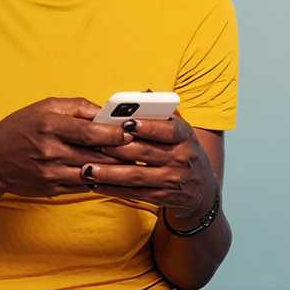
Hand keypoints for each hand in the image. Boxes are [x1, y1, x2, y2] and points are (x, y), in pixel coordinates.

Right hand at [0, 97, 131, 196]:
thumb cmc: (20, 128)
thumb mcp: (45, 108)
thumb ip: (77, 107)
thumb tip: (107, 112)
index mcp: (50, 126)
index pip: (90, 132)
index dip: (114, 134)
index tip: (132, 132)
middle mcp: (50, 151)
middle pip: (96, 155)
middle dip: (123, 153)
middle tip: (144, 149)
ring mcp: (51, 174)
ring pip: (94, 173)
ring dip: (116, 169)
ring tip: (136, 163)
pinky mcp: (52, 189)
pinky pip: (84, 186)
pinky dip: (100, 180)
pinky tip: (115, 176)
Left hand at [81, 112, 219, 227]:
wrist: (202, 190)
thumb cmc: (185, 153)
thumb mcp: (183, 132)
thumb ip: (164, 113)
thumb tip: (144, 92)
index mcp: (186, 136)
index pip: (169, 129)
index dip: (148, 126)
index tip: (126, 123)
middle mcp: (182, 158)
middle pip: (146, 152)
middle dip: (117, 148)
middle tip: (93, 144)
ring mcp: (173, 179)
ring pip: (137, 175)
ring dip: (110, 173)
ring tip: (88, 168)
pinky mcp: (164, 197)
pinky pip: (135, 193)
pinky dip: (114, 189)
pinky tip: (96, 184)